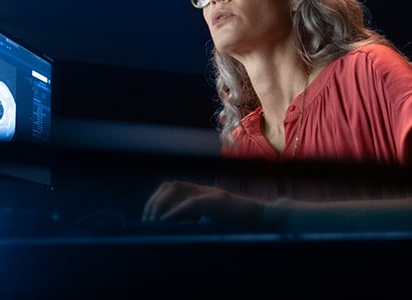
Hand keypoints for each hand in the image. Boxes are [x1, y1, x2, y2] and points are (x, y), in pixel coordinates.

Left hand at [141, 180, 266, 225]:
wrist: (264, 219)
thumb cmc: (240, 224)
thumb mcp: (213, 221)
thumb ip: (195, 220)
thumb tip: (172, 227)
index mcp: (203, 193)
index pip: (172, 186)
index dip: (157, 199)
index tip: (149, 216)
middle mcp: (204, 190)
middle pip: (170, 185)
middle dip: (154, 202)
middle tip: (147, 221)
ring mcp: (211, 193)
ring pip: (176, 190)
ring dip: (161, 205)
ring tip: (154, 222)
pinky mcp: (217, 202)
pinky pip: (189, 204)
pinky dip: (174, 213)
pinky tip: (165, 223)